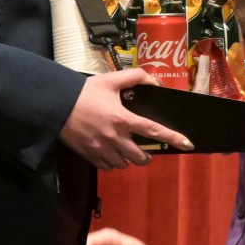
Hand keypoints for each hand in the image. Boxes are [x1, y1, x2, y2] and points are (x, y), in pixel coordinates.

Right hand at [59, 68, 193, 169]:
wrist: (57, 105)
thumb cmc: (85, 92)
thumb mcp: (111, 80)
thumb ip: (135, 77)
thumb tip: (154, 82)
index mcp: (123, 119)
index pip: (153, 131)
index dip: (173, 138)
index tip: (187, 144)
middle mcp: (115, 137)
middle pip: (140, 157)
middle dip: (145, 156)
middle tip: (143, 150)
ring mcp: (102, 149)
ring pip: (124, 164)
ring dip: (127, 159)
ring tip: (123, 149)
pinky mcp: (90, 155)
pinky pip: (108, 167)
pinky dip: (112, 163)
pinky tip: (109, 152)